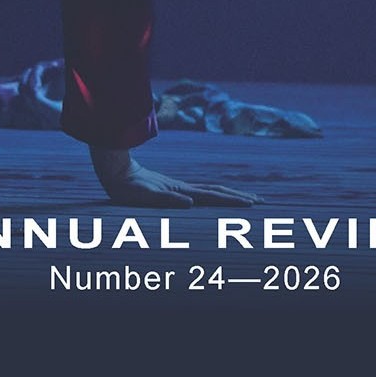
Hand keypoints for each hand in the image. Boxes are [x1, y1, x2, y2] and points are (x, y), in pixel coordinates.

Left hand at [90, 147, 259, 207]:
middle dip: (238, 197)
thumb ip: (167, 199)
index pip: (213, 196)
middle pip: (217, 192)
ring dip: (228, 196)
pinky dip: (213, 196)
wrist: (116, 173)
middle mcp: (184, 190)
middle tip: (259, 201)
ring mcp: (179, 189)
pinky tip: (214, 198)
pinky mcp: (172, 190)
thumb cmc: (128, 188)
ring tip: (243, 199)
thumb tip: (190, 203)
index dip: (232, 200)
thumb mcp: (146, 196)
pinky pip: (199, 193)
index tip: (251, 203)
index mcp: (182, 192)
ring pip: (210, 191)